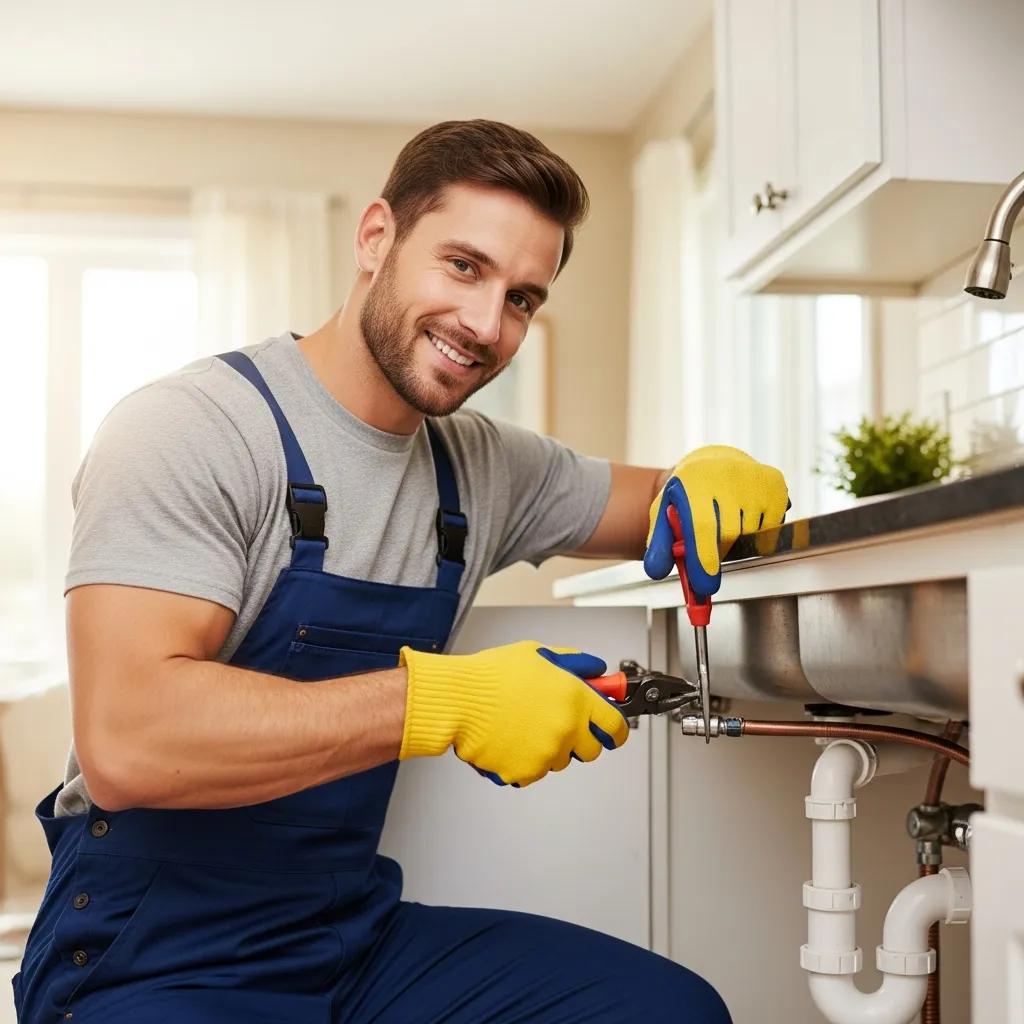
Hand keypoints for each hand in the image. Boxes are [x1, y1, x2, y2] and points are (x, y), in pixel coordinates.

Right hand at [398, 640, 628, 786]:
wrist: (458, 700)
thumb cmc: (492, 676)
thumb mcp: (539, 654)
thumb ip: (575, 663)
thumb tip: (596, 669)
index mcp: (576, 699)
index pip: (616, 726)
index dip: (615, 729)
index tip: (612, 730)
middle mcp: (567, 729)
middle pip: (592, 750)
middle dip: (580, 738)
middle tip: (558, 724)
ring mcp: (547, 754)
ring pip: (560, 760)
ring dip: (549, 748)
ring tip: (522, 725)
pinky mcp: (526, 772)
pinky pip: (534, 772)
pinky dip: (524, 761)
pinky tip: (509, 739)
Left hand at [643, 446, 788, 594]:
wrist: (711, 462)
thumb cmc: (686, 494)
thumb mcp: (664, 512)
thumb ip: (659, 543)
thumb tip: (656, 571)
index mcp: (693, 482)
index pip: (702, 525)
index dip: (704, 558)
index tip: (706, 585)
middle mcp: (725, 475)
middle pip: (728, 534)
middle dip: (717, 553)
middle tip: (707, 552)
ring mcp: (753, 479)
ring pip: (750, 532)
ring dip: (736, 542)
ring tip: (722, 523)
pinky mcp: (774, 484)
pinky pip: (770, 527)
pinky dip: (756, 532)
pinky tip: (742, 516)